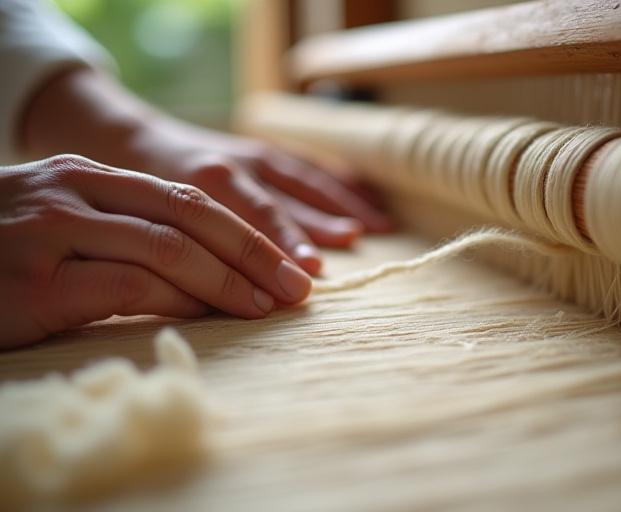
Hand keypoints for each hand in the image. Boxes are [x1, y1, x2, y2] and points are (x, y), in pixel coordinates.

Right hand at [0, 155, 312, 347]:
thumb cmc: (2, 252)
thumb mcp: (65, 225)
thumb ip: (126, 235)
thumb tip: (205, 276)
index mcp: (89, 177)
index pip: (189, 199)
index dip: (246, 232)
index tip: (288, 262)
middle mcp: (75, 193)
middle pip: (190, 215)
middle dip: (253, 252)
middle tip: (296, 286)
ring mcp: (53, 233)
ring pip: (166, 248)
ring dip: (227, 280)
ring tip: (266, 305)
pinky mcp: (37, 282)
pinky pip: (127, 287)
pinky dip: (177, 302)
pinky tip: (209, 316)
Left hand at [124, 119, 392, 274]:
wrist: (127, 137)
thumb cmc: (138, 196)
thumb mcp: (148, 225)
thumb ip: (185, 256)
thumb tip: (224, 300)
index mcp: (202, 185)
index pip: (250, 220)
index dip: (281, 246)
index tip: (309, 271)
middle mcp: (233, 167)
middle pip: (282, 199)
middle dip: (317, 225)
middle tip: (352, 244)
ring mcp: (251, 156)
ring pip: (303, 180)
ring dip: (341, 203)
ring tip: (378, 226)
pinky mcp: (263, 152)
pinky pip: (307, 165)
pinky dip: (338, 180)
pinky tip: (366, 196)